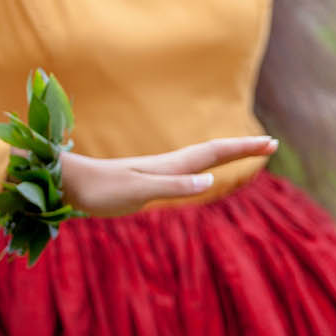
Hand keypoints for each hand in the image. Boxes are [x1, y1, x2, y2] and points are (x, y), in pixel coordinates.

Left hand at [61, 136, 278, 216]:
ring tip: (245, 151)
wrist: (64, 182)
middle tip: (270, 143)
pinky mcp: (148, 180)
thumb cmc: (99, 190)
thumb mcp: (138, 192)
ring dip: (227, 154)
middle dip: (243, 147)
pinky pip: (189, 169)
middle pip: (214, 151)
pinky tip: (203, 171)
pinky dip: (207, 165)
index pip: (216, 153)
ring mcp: (159, 171)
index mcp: (172, 166)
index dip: (244, 148)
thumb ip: (173, 186)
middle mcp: (169, 165)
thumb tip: (211, 180)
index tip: (271, 142)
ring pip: (202, 158)